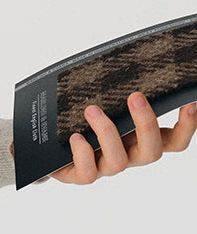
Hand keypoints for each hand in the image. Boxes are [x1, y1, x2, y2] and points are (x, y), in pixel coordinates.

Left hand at [51, 92, 196, 184]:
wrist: (51, 146)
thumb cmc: (85, 118)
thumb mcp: (106, 103)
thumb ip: (119, 91)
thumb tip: (130, 58)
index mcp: (141, 139)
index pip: (175, 142)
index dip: (187, 127)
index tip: (189, 103)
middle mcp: (128, 155)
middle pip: (152, 152)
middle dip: (146, 123)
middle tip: (135, 96)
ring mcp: (105, 167)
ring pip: (118, 161)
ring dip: (107, 132)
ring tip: (91, 109)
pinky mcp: (80, 175)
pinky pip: (87, 173)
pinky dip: (83, 154)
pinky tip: (76, 137)